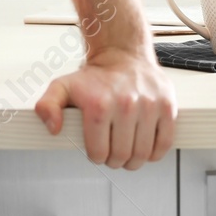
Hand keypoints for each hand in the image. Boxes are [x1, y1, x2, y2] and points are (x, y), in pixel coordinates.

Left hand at [33, 46, 176, 169]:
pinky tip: (146, 146)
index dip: (96, 156)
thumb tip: (53, 128)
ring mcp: (149, 105)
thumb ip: (49, 105)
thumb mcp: (63, 87)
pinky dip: (155, 152)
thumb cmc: (96, 77)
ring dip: (134, 160)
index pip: (99, 152)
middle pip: (122, 156)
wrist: (123, 54)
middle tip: (113, 153)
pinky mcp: (167, 105)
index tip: (98, 150)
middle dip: (115, 160)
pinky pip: (164, 143)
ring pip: (143, 154)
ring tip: (129, 152)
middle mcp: (125, 104)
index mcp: (99, 104)